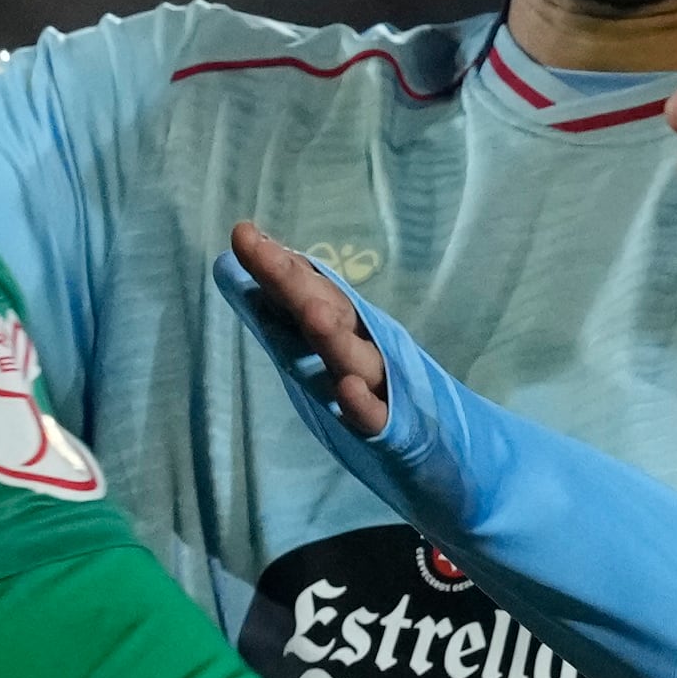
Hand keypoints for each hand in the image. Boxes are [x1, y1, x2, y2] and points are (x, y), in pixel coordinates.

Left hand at [228, 222, 390, 438]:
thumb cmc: (370, 385)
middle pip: (329, 310)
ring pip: (353, 358)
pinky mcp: (394, 429)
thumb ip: (285, 307)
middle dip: (294, 283)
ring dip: (332, 336)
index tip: (244, 235)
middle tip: (263, 252)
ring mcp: (380, 386)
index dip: (278, 264)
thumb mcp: (326, 345)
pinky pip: (376, 417)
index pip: (308, 289)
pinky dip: (363, 404)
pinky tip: (346, 389)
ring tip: (311, 312)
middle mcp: (361, 346)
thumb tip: (238, 255)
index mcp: (344, 326)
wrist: (438, 442)